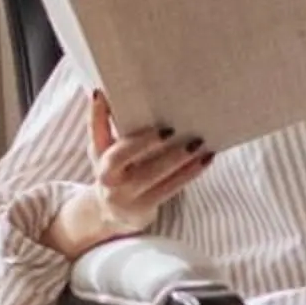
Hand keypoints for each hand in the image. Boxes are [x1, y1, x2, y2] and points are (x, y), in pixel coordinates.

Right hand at [55, 94, 209, 253]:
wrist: (109, 212)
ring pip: (158, 178)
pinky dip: (190, 173)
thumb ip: (98, 122)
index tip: (159, 126)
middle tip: (176, 131)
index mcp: (103, 166)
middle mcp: (113, 185)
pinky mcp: (147, 208)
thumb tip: (99, 92)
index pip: (117, 154)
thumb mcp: (99, 148)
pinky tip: (206, 158)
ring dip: (182, 161)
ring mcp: (130, 199)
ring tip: (200, 143)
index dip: (136, 140)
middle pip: (139, 168)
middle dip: (158, 150)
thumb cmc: (111, 169)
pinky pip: (172, 189)